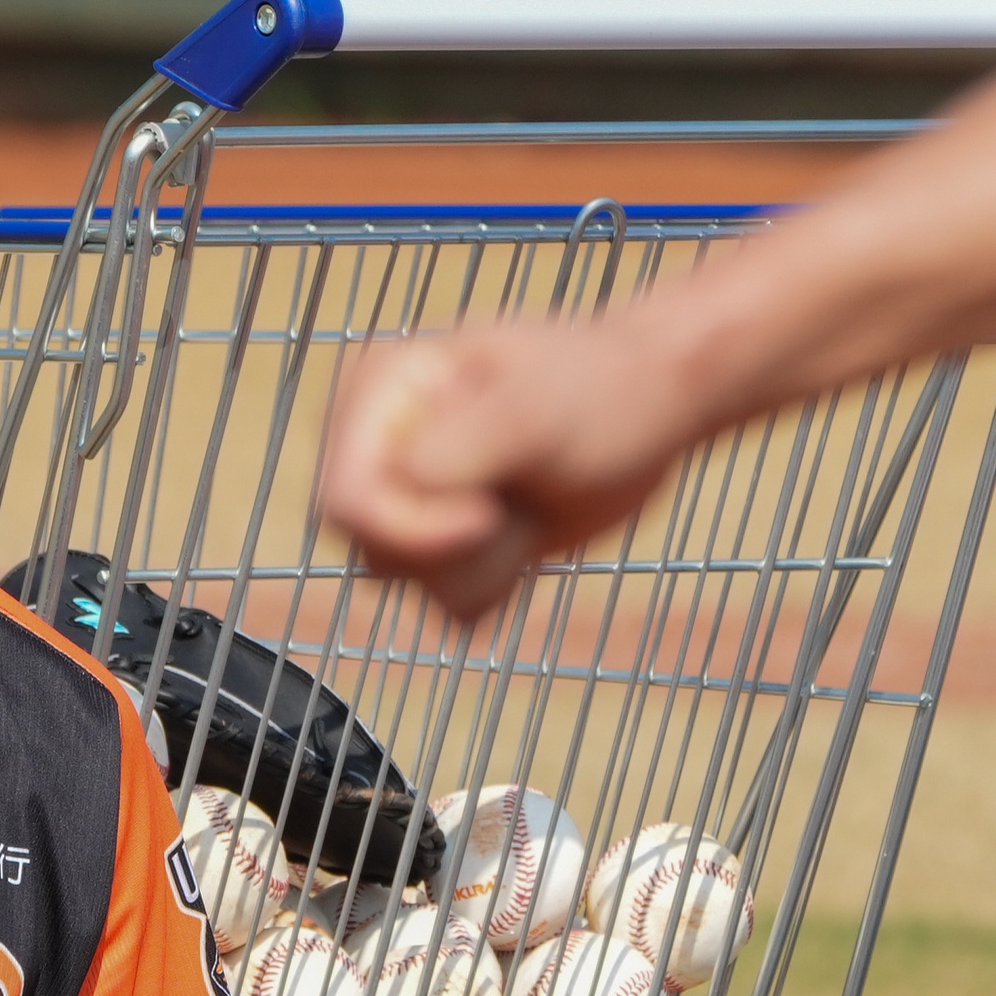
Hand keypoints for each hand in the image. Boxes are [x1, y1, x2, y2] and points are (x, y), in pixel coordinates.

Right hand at [316, 310, 716, 623]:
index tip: (489, 511)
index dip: (415, 529)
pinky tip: (529, 531)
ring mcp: (404, 496)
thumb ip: (457, 449)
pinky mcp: (438, 543)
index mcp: (375, 390)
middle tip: (513, 503)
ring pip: (405, 584)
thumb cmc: (598, 392)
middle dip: (456, 547)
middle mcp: (375, 443)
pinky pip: (441, 604)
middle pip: (371, 551)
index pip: (347, 501)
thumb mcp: (533, 411)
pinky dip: (495, 585)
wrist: (648, 412)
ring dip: (484, 566)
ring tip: (527, 506)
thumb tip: (408, 487)